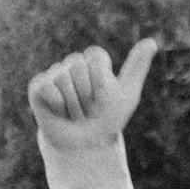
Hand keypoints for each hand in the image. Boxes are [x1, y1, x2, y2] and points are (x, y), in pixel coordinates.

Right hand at [30, 39, 159, 156]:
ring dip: (74, 104)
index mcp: (93, 61)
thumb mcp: (126, 95)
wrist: (86, 146)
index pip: (95, 55)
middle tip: (89, 108)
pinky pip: (47, 87)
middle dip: (88, 93)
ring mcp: (54, 74)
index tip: (105, 95)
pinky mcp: (38, 87)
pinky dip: (57, 104)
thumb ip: (136, 67)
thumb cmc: (107, 120)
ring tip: (75, 113)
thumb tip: (151, 42)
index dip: (102, 80)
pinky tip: (60, 112)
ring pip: (63, 77)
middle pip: (77, 64)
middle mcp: (73, 64)